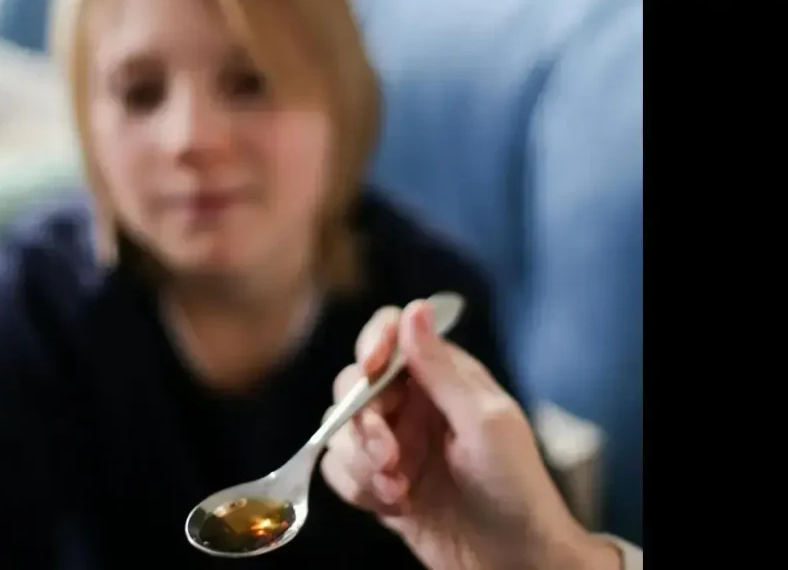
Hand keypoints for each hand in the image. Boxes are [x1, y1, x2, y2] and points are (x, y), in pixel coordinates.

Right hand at [320, 299, 620, 569]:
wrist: (513, 560)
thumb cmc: (515, 487)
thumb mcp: (485, 421)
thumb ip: (441, 369)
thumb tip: (414, 309)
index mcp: (442, 376)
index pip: (392, 334)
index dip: (373, 342)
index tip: (371, 368)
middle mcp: (411, 404)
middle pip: (353, 385)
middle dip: (364, 422)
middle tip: (389, 455)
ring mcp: (391, 443)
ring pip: (338, 430)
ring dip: (361, 462)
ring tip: (398, 488)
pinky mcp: (376, 481)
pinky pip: (338, 471)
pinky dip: (359, 488)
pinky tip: (394, 504)